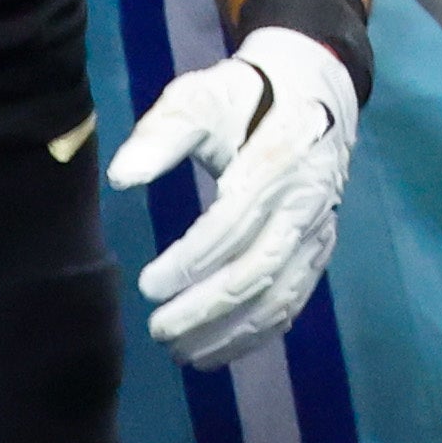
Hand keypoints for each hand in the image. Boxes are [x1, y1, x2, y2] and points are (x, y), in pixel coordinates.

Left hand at [110, 20, 364, 366]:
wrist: (314, 90)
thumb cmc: (243, 96)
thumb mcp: (199, 96)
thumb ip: (161, 134)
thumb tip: (121, 178)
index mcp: (276, 164)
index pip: (233, 223)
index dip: (192, 259)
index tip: (147, 285)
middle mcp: (305, 204)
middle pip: (258, 270)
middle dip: (206, 307)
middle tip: (157, 330)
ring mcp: (318, 230)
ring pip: (280, 294)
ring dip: (231, 331)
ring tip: (181, 352)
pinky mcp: (320, 248)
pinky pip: (294, 299)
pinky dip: (258, 332)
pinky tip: (218, 351)